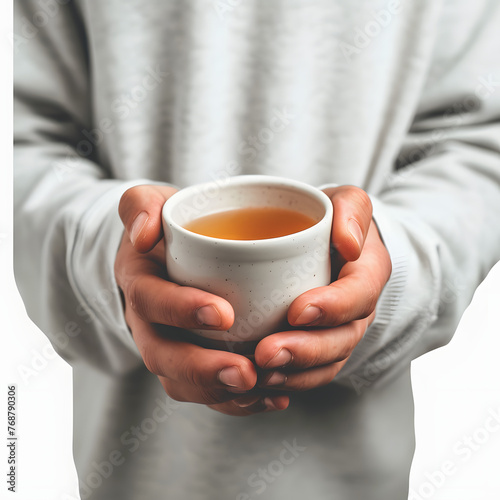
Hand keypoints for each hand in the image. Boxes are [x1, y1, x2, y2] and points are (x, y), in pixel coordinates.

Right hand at [115, 185, 288, 415]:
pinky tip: (272, 398)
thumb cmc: (168, 226)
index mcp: (140, 283)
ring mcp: (168, 346)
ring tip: (264, 390)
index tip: (224, 313)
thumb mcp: (151, 203)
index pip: (150, 302)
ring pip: (184, 384)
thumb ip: (142, 205)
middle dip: (203, 370)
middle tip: (246, 372)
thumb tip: (143, 234)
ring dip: (223, 394)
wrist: (168, 253)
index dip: (182, 310)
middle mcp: (148, 323)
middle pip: (164, 356)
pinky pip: (206, 393)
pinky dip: (236, 402)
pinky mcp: (190, 363)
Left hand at [253, 186, 391, 391]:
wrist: (327, 242)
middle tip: (266, 354)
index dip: (332, 307)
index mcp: (367, 273)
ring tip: (258, 375)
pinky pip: (309, 374)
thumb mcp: (346, 201)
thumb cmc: (332, 220)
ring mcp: (339, 332)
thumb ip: (352, 210)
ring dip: (293, 375)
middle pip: (341, 340)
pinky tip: (260, 384)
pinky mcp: (318, 345)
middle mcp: (357, 310)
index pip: (359, 294)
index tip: (297, 310)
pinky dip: (287, 383)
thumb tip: (349, 243)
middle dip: (305, 351)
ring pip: (324, 364)